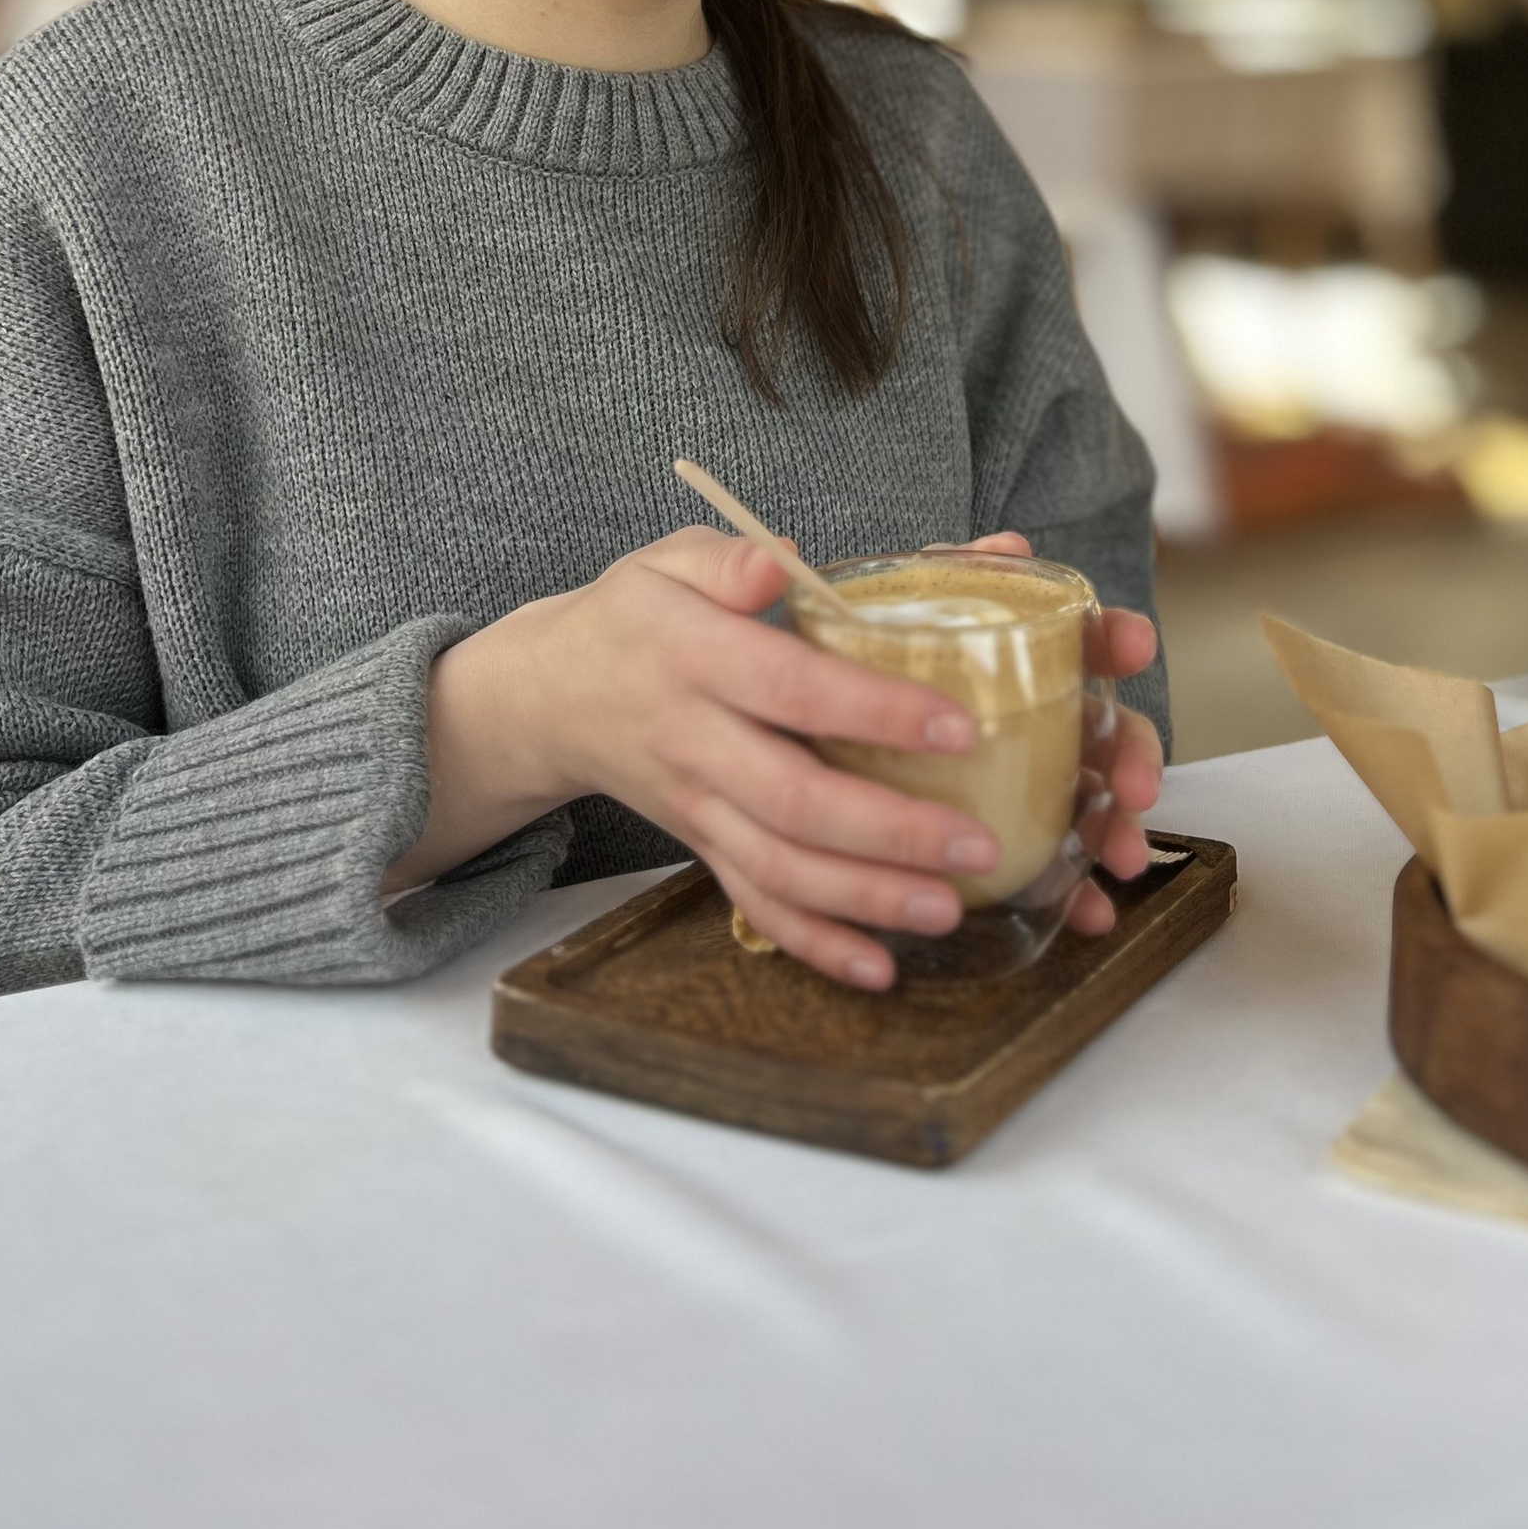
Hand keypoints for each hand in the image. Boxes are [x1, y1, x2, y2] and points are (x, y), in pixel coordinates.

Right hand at [391, 526, 1012, 987]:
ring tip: (950, 911)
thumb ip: (728, 559)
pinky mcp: (700, 846)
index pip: (793, 690)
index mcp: (696, 657)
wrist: (551, 695)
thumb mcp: (668, 561)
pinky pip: (754, 904)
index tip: (958, 727)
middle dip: (889, 832)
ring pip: (778, 869)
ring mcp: (697, 807)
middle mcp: (695, 743)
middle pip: (794, 801)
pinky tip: (879, 969)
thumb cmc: (637, 615)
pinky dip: (813, 945)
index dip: (875, 712)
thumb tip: (784, 563)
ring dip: (865, 899)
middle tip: (977, 844)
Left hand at [908, 534, 1163, 941]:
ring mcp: (1034, 780)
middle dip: (1133, 754)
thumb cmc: (880, 663)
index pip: (1087, 639)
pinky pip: (1056, 867)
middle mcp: (1044, 717)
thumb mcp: (903, 614)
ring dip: (1118, 829)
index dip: (1116, 638)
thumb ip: (955, 574)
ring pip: (1093, 802)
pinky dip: (1078, 892)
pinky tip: (1088, 914)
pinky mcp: (1013, 836)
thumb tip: (1011, 546)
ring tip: (1123, 859)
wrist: (834, 730)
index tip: (1134, 644)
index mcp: (1026, 659)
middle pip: (1105, 729)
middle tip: (1137, 784)